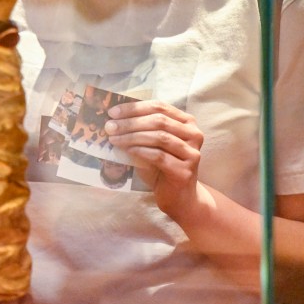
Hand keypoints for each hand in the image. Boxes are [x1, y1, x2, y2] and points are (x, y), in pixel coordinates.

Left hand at [104, 100, 203, 214]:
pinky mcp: (185, 170)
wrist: (179, 197)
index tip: (113, 112)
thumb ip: (141, 128)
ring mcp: (192, 153)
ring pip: (159, 137)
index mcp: (186, 122)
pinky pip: (159, 156)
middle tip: (110, 126)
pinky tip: (127, 150)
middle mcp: (194, 134)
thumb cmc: (161, 167)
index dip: (135, 108)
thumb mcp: (151, 143)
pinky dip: (141, 151)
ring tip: (114, 138)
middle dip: (130, 122)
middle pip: (159, 121)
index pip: (159, 107)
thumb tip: (113, 118)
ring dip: (132, 136)